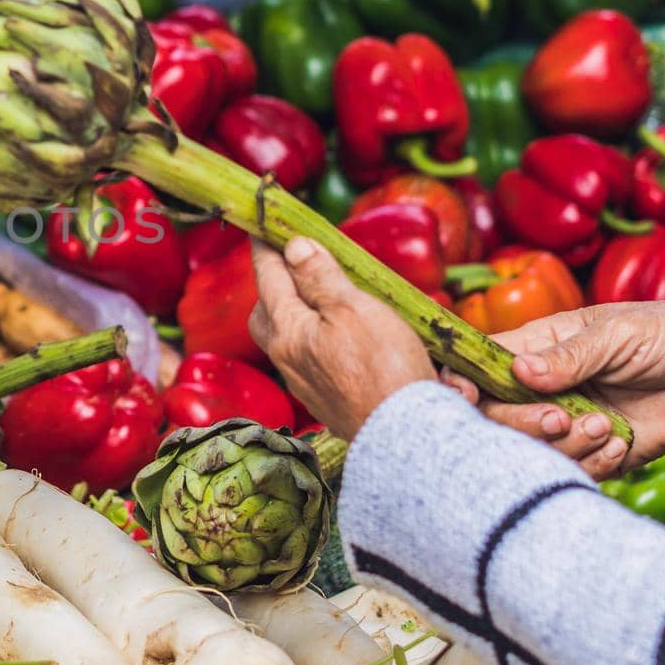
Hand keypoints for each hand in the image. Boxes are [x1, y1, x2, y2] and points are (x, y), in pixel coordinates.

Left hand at [248, 238, 434, 437]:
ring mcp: (305, 384)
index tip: (261, 228)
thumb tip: (294, 248)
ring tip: (318, 299)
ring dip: (295, 315)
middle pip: (266, 314)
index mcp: (288, 330)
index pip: (269, 278)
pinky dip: (315, 342)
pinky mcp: (325, 401)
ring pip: (286, 340)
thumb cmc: (384, 368)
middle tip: (290, 266)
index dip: (266, 249)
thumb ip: (321, 278)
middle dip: (273, 287)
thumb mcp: (354, 309)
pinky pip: (308, 363)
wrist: (403, 436)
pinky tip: (339, 340)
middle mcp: (287, 359)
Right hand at [442, 302, 664, 477]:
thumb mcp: (616, 333)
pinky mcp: (592, 452)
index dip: (460, 382)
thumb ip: (568, 355)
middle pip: (495, 417)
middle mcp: (540, 388)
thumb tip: (519, 371)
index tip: (463, 394)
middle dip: (522, 423)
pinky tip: (620, 442)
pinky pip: (573, 471)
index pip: (478, 366)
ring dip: (565, 445)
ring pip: (531, 450)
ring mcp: (564, 422)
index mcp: (534, 349)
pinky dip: (593, 463)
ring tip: (604, 425)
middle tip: (559, 417)